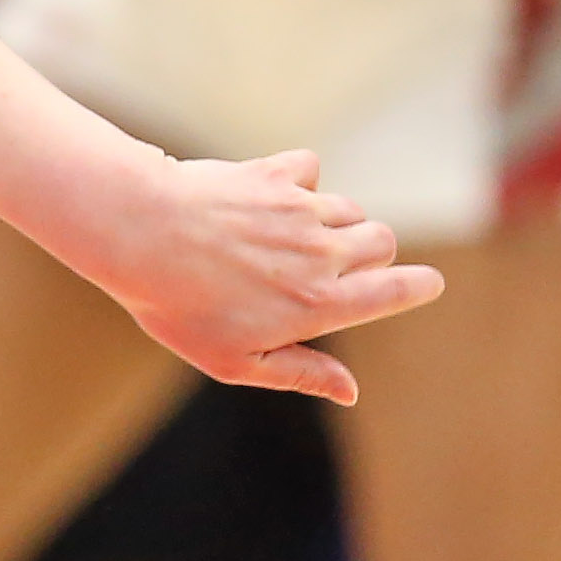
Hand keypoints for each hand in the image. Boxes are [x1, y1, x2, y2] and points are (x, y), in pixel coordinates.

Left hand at [90, 150, 443, 402]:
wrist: (137, 234)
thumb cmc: (179, 306)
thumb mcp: (234, 361)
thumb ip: (300, 373)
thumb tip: (351, 392)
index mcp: (322, 304)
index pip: (401, 289)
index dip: (419, 285)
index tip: (422, 283)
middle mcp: (323, 253)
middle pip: (384, 240)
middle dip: (370, 252)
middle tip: (326, 265)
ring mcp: (300, 211)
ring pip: (349, 207)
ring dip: (330, 220)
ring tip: (281, 239)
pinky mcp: (273, 175)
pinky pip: (309, 168)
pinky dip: (297, 180)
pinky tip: (265, 196)